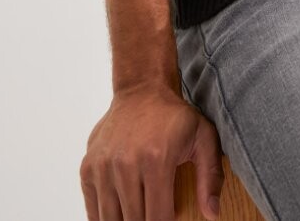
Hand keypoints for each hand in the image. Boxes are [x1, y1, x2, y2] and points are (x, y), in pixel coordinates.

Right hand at [80, 85, 223, 220]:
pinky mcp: (87, 168)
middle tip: (156, 214)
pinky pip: (92, 211)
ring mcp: (102, 167)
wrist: (141, 90)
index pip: (157, 218)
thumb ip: (211, 176)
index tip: (171, 219)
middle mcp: (125, 164)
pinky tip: (121, 212)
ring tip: (140, 212)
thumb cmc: (173, 116)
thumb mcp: (204, 137)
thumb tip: (212, 214)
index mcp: (156, 160)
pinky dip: (106, 219)